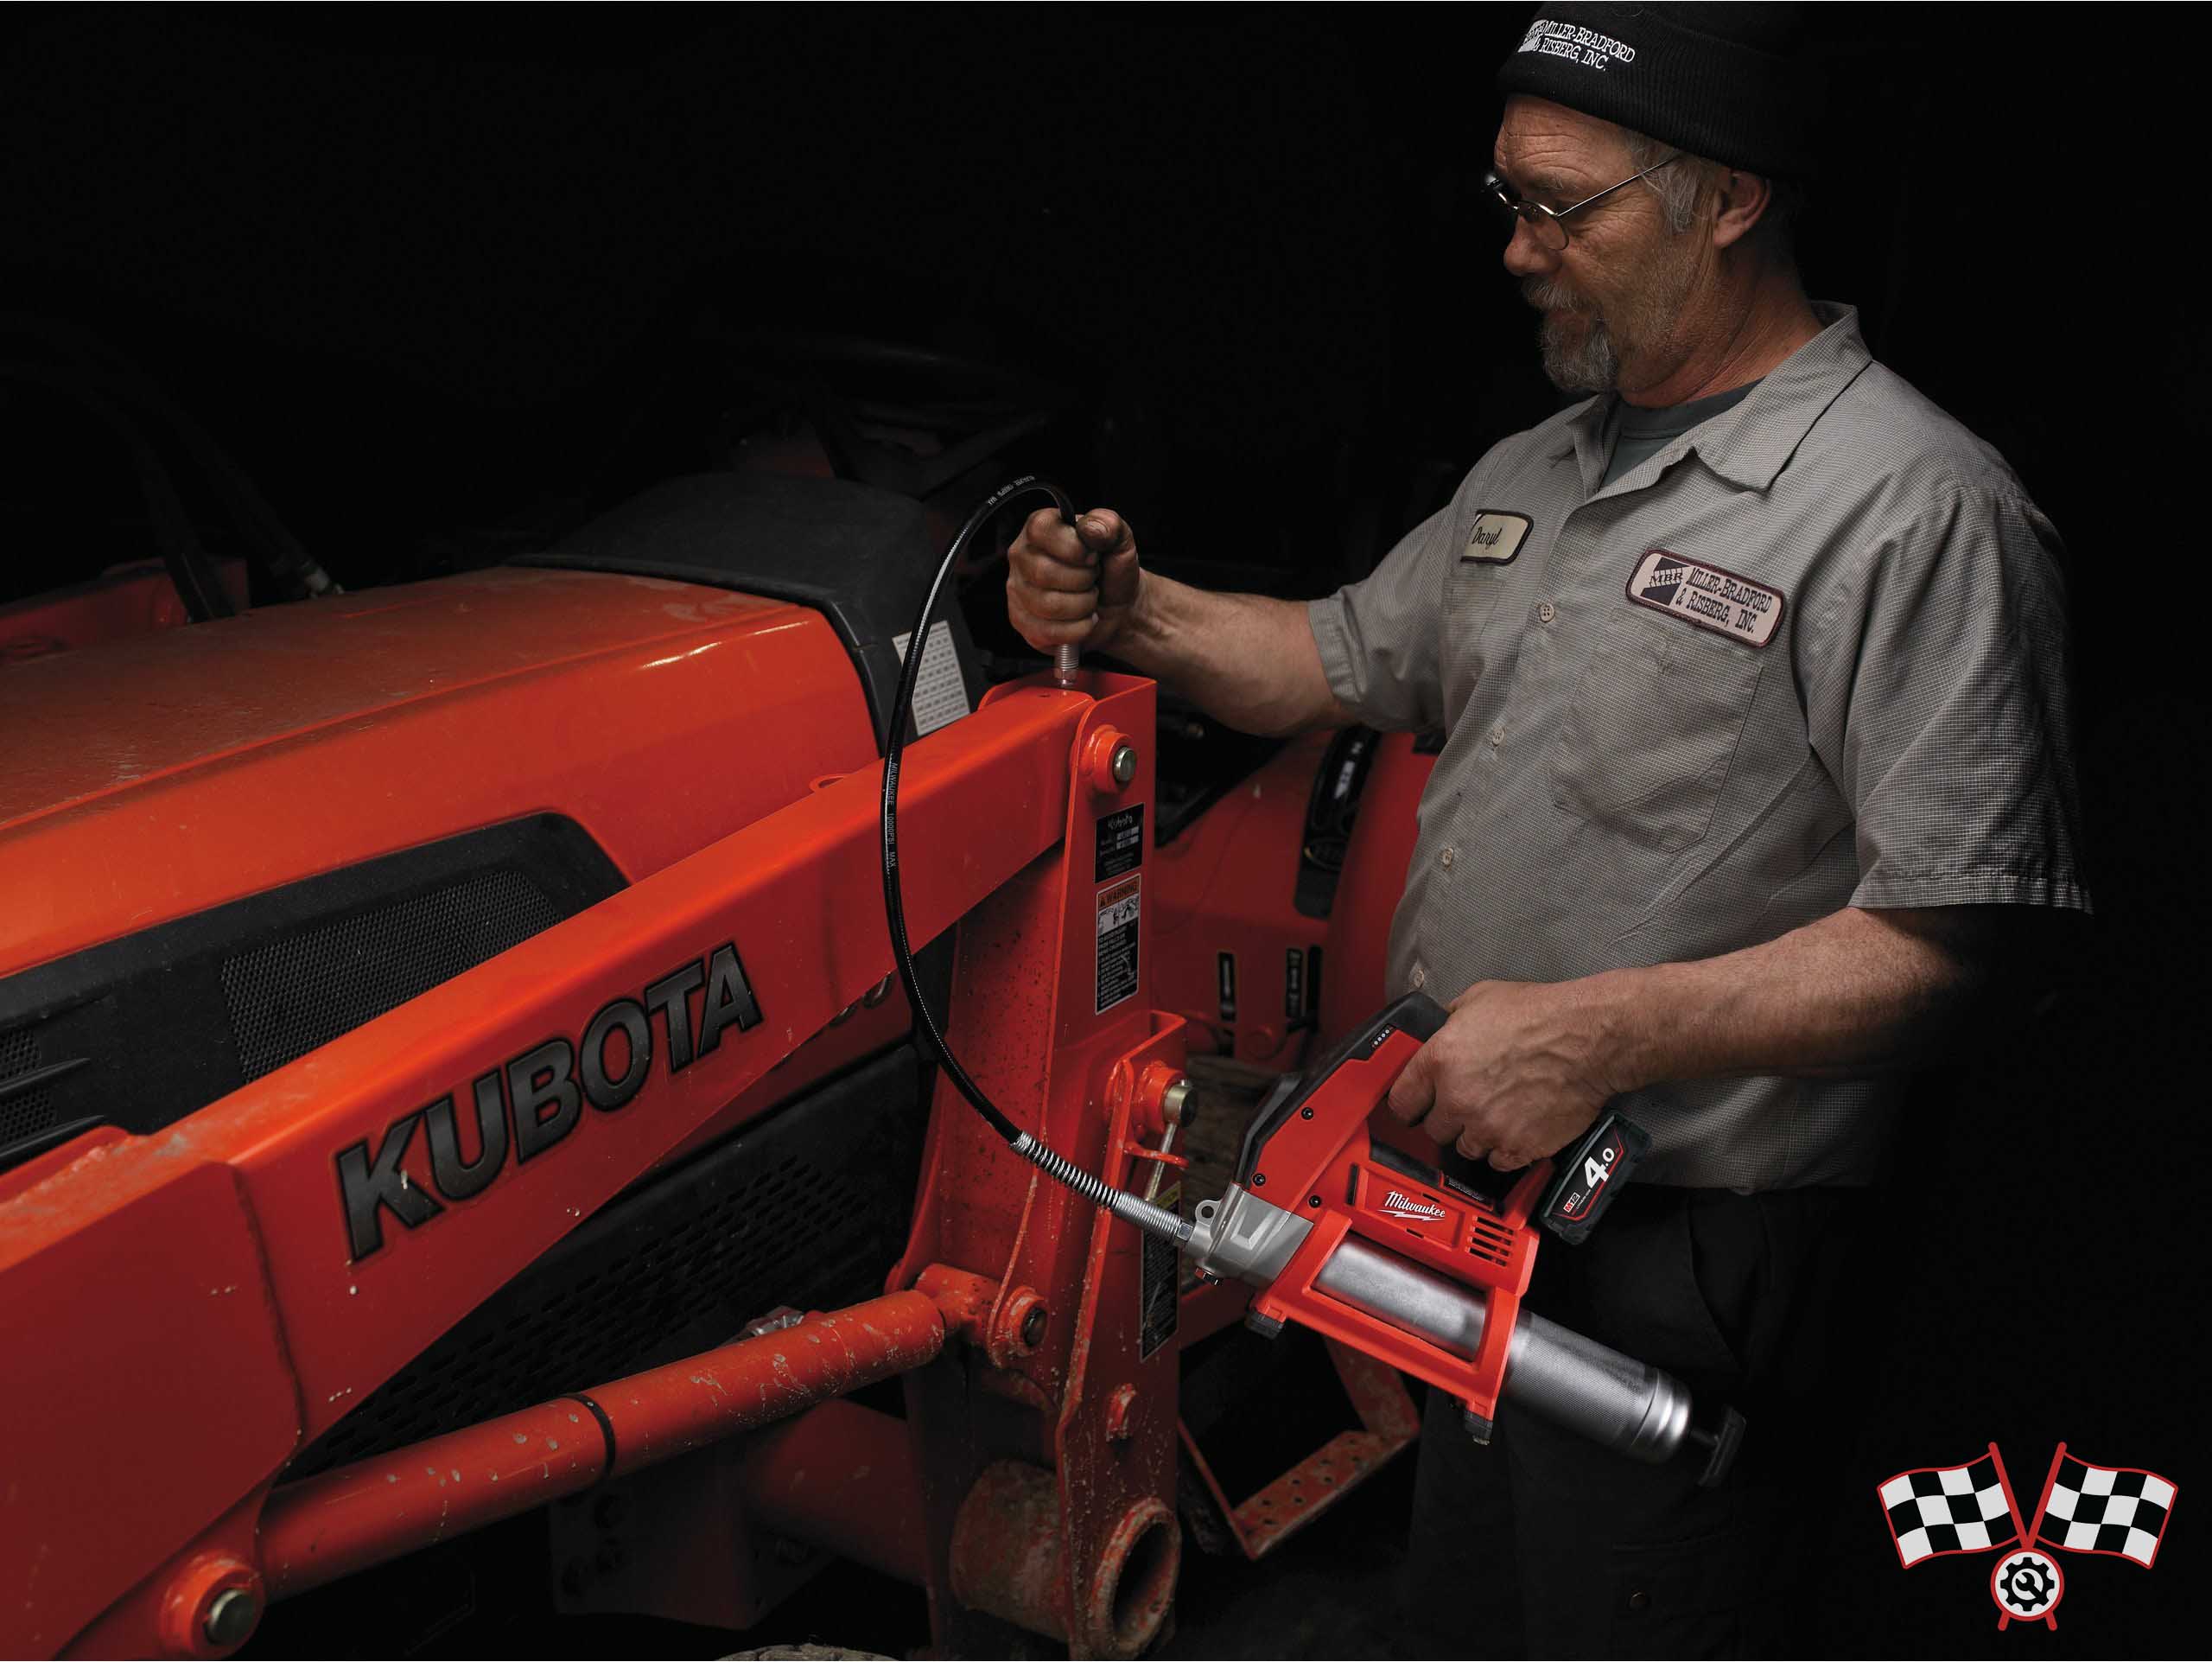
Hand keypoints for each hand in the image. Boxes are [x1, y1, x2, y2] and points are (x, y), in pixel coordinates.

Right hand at [1006, 506, 1141, 655]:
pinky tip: (1084, 619)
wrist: (1118, 608)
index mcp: (1040, 529)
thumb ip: (1109, 525)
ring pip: (1049, 605)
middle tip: (1093, 579)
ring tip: (1090, 598)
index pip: (1040, 531)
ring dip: (1083, 605)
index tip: (1092, 556)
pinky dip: (1079, 628)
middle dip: (1083, 579)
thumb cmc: (1112, 570)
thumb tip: (1089, 528)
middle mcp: (1022, 557)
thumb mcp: (1120, 541)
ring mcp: (1018, 592)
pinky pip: (1049, 632)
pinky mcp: (1023, 624)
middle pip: (1043, 572)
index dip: (1073, 547)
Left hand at [1383, 979, 1623, 1169]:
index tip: (1414, 1104)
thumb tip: (1440, 1030)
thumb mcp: (1480, 999)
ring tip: (1496, 1112)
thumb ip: (1450, 1021)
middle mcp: (1458, 1099)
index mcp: (1440, 1060)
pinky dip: (1503, 1149)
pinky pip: (1497, 1161)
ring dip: (1475, 1134)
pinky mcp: (1518, 1147)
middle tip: (1466, 1101)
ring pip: (1465, 1147)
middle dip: (1446, 1117)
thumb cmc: (1540, 1015)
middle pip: (1433, 1129)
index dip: (1407, 1103)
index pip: (1400, 1101)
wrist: (1588, 1039)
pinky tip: (1514, 1128)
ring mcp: (1488, 1127)